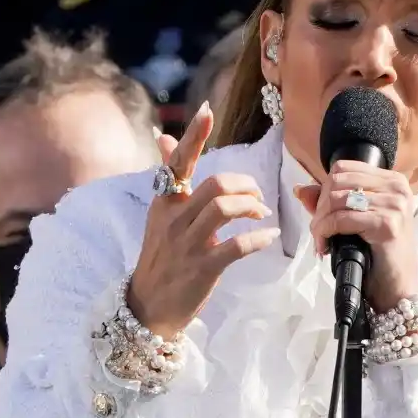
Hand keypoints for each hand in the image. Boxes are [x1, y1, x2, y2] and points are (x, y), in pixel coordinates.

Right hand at [127, 103, 280, 338]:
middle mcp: (174, 219)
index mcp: (165, 202)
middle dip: (245, 185)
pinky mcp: (203, 268)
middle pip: (215, 185)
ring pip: (224, 209)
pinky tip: (268, 236)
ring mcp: (188, 244)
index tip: (207, 111)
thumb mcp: (161, 214)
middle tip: (256, 196)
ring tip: (260, 214)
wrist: (149, 306)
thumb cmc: (161, 256)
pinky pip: (236, 246)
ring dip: (251, 207)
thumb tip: (164, 136)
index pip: (178, 162)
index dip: (193, 136)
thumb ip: (169, 176)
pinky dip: (257, 238)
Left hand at [295, 160, 417, 312]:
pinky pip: (341, 219)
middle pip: (337, 181)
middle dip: (320, 207)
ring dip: (320, 222)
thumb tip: (300, 189)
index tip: (322, 213)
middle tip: (318, 230)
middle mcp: (396, 187)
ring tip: (320, 239)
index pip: (344, 168)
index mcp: (392, 180)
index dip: (325, 189)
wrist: (397, 287)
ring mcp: (394, 204)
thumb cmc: (379, 254)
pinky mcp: (386, 223)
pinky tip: (325, 246)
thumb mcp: (356, 221)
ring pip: (337, 200)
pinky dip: (326, 232)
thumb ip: (331, 202)